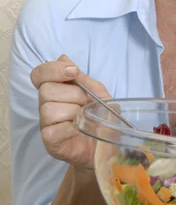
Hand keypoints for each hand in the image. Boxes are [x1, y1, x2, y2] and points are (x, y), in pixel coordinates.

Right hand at [31, 55, 110, 170]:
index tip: (73, 72)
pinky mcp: (49, 141)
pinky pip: (54, 128)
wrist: (107, 145)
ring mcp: (46, 124)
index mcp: (56, 90)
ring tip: (85, 118)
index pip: (39, 74)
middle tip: (86, 104)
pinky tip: (80, 129)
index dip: (52, 70)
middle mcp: (46, 105)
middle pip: (46, 90)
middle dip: (73, 94)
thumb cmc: (101, 118)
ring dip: (74, 111)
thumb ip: (82, 78)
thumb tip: (63, 58)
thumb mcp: (98, 93)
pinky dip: (71, 127)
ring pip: (49, 109)